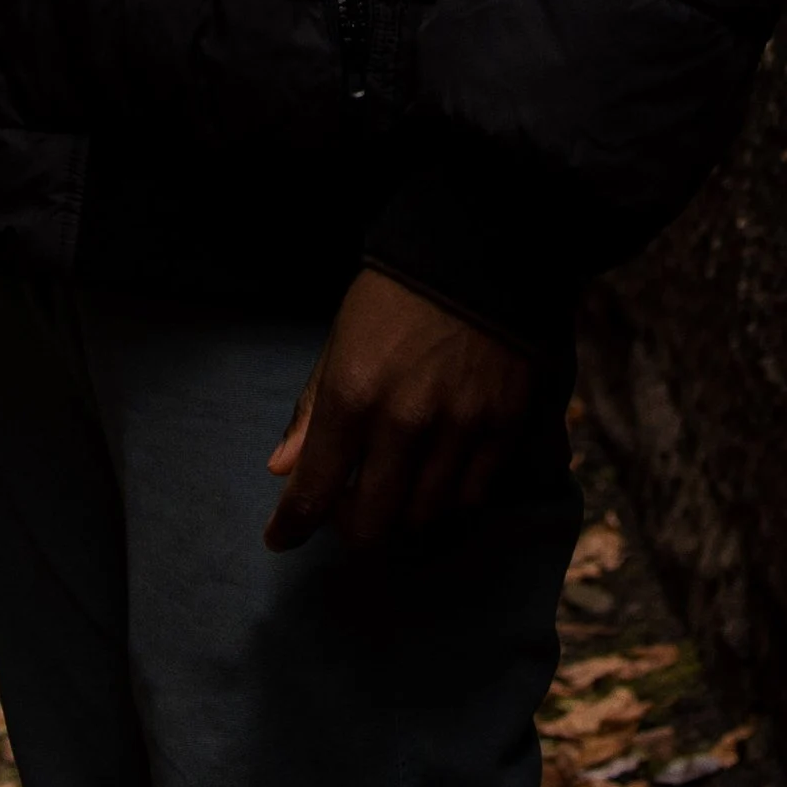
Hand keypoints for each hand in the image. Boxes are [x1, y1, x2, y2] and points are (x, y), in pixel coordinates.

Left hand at [264, 269, 533, 549]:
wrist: (479, 249)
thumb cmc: (396, 293)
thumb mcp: (340, 339)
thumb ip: (311, 410)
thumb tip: (282, 469)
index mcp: (352, 395)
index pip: (313, 492)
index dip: (291, 526)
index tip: (281, 537)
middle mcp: (404, 423)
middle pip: (372, 524)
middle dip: (350, 527)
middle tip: (346, 506)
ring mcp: (459, 429)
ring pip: (424, 517)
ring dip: (402, 512)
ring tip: (394, 486)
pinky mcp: (504, 427)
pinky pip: (473, 495)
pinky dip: (450, 496)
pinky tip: (437, 474)